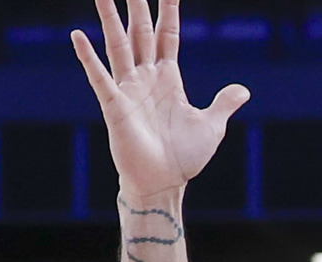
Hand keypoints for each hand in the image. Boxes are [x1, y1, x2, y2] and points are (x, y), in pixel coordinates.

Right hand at [72, 0, 249, 202]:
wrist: (164, 184)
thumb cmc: (183, 159)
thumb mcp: (211, 126)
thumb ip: (223, 103)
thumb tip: (243, 90)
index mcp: (169, 77)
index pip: (167, 33)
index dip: (168, 9)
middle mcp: (146, 77)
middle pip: (140, 30)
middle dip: (136, 4)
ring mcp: (128, 89)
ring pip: (118, 44)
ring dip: (110, 18)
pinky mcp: (115, 106)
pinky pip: (100, 77)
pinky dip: (88, 57)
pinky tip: (77, 36)